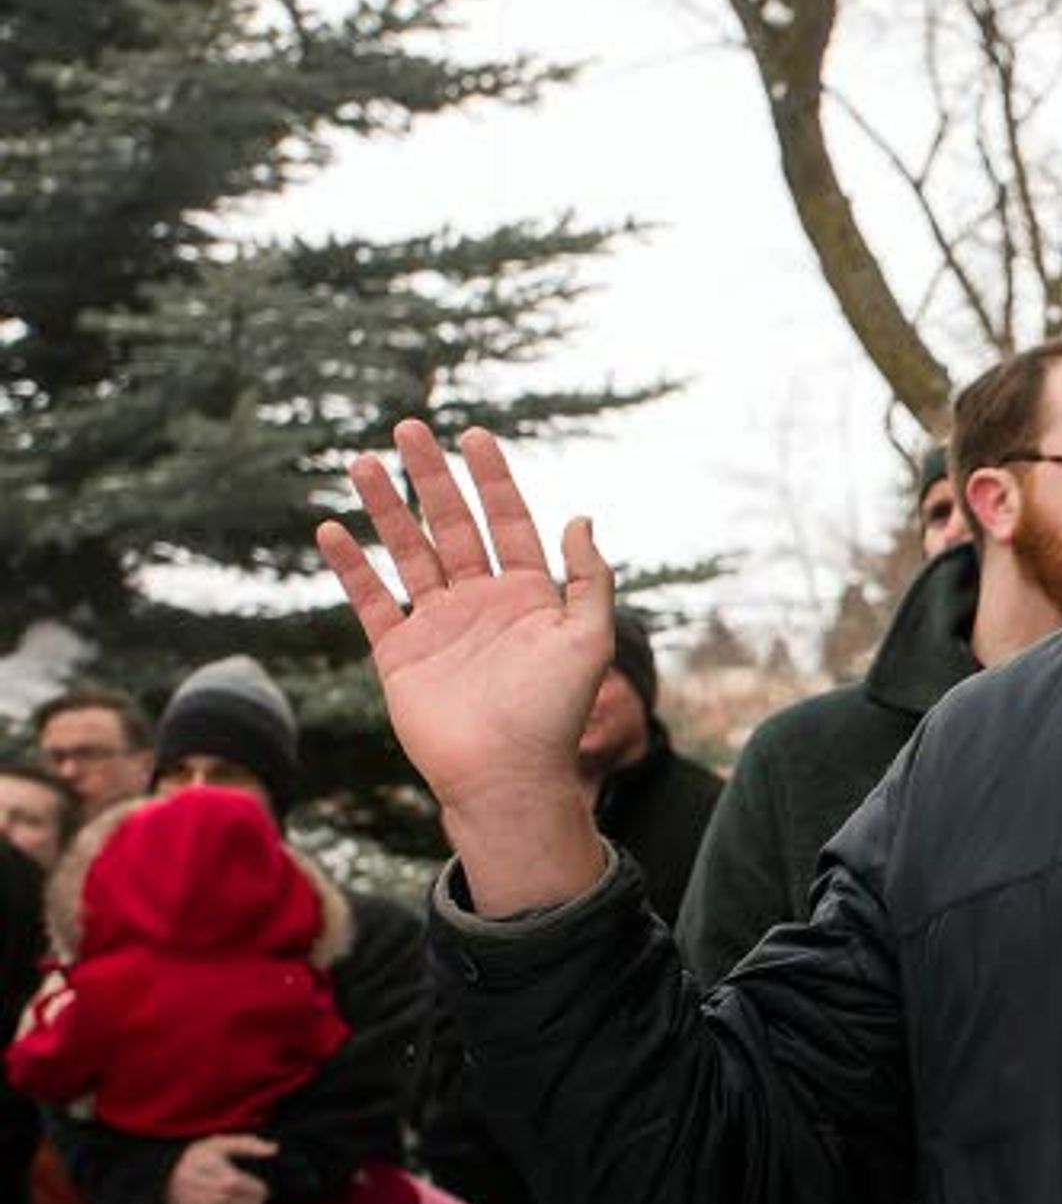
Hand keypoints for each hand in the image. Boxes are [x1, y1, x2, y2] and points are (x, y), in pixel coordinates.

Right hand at [166, 1134, 277, 1203]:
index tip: (247, 1184)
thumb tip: (274, 1148)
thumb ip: (248, 1144)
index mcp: (230, 1181)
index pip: (261, 1192)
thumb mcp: (218, 1144)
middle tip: (237, 1199)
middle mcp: (220, 1202)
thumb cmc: (192, 1158)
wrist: (159, 1173)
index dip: (257, 1188)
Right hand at [315, 421, 613, 911]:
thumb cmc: (554, 712)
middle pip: (451, 525)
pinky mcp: (400, 652)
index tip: (475, 436)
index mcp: (528, 596)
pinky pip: (370, 600)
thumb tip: (580, 519)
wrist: (506, 774)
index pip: (508, 522)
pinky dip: (351, 566)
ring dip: (386, 508)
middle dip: (432, 477)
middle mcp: (481, 603)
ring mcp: (438, 625)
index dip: (493, 480)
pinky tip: (331, 529)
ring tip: (363, 462)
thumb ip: (588, 579)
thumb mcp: (587, 639)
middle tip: (409, 429)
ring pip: (407, 552)